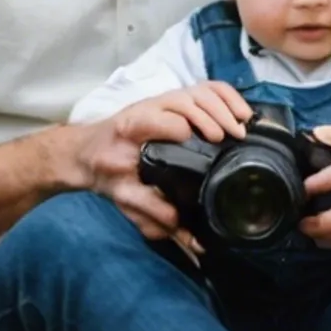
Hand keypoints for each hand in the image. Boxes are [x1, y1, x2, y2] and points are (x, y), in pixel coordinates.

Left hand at [90, 81, 255, 242]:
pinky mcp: (176, 99)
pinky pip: (206, 88)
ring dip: (224, 107)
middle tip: (230, 139)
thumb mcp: (124, 198)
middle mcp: (146, 107)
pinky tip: (243, 113)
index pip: (153, 118)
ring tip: (239, 131)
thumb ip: (155, 215)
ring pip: (197, 92)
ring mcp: (163, 100)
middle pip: (185, 99)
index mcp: (128, 130)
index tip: (205, 143)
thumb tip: (196, 241)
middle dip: (212, 117)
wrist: (87, 153)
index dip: (179, 128)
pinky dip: (228, 97)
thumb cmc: (107, 175)